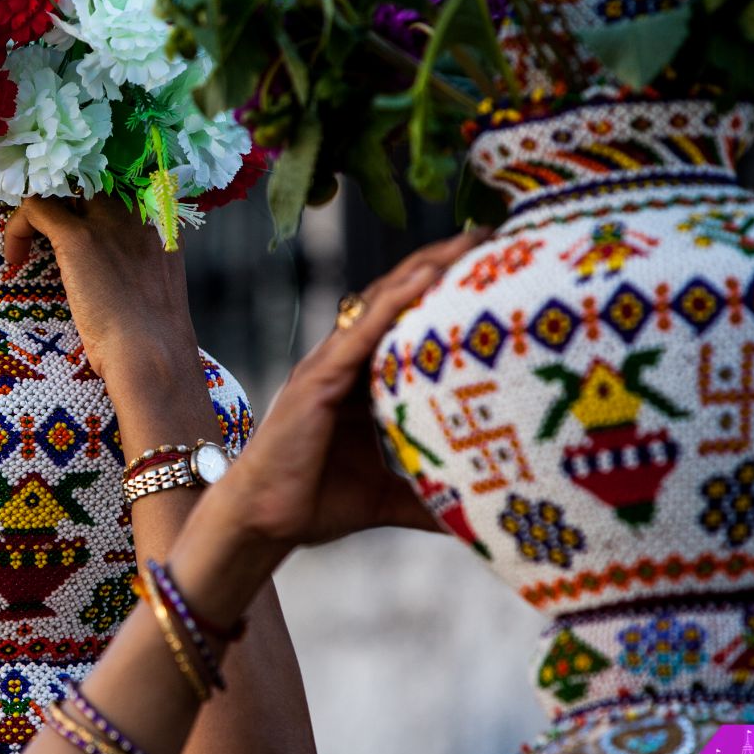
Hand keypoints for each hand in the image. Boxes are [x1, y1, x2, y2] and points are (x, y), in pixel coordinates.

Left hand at [3, 197, 197, 386]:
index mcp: (160, 221)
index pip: (119, 184)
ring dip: (38, 211)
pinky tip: (15, 259)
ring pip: (59, 186)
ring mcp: (108, 220)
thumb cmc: (154, 339)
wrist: (153, 355)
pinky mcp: (78, 236)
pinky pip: (35, 207)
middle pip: (89, 179)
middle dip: (63, 199)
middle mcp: (136, 210)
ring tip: (27, 243)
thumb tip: (111, 272)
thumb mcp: (156, 289)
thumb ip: (139, 266)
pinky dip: (17, 228)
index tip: (70, 226)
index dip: (88, 201)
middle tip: (44, 232)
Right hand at [217, 230, 487, 551]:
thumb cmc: (318, 502)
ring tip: (469, 240)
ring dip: (424, 268)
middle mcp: (344, 362)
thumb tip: (484, 514)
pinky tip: (426, 276)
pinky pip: (361, 332)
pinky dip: (394, 301)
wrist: (263, 521)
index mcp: (361, 380)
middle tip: (490, 233)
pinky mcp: (318, 379)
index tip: (491, 264)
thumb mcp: (391, 494)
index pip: (407, 319)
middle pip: (398, 297)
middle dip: (441, 262)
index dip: (443, 287)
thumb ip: (432, 494)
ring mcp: (329, 365)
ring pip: (382, 303)